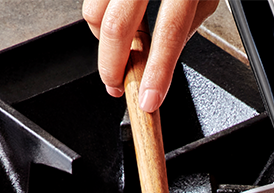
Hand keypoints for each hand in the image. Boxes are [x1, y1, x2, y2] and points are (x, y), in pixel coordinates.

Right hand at [83, 0, 219, 111]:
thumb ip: (181, 29)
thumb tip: (156, 63)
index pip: (169, 33)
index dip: (157, 71)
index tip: (147, 100)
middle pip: (117, 25)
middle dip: (112, 66)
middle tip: (117, 85)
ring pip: (93, 12)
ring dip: (102, 41)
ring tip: (121, 47)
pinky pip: (92, 0)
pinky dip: (99, 18)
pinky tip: (117, 19)